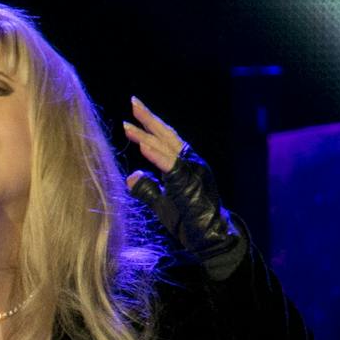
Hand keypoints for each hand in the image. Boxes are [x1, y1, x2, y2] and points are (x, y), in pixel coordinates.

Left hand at [122, 97, 242, 265]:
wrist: (211, 237)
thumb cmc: (188, 219)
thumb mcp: (160, 202)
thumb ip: (147, 188)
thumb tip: (131, 176)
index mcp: (184, 164)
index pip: (164, 140)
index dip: (147, 128)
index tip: (129, 118)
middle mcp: (192, 162)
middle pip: (167, 135)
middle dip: (148, 118)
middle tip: (132, 101)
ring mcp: (193, 171)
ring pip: (168, 148)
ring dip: (147, 135)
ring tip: (128, 124)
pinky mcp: (191, 184)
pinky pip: (172, 166)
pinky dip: (157, 155)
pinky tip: (142, 146)